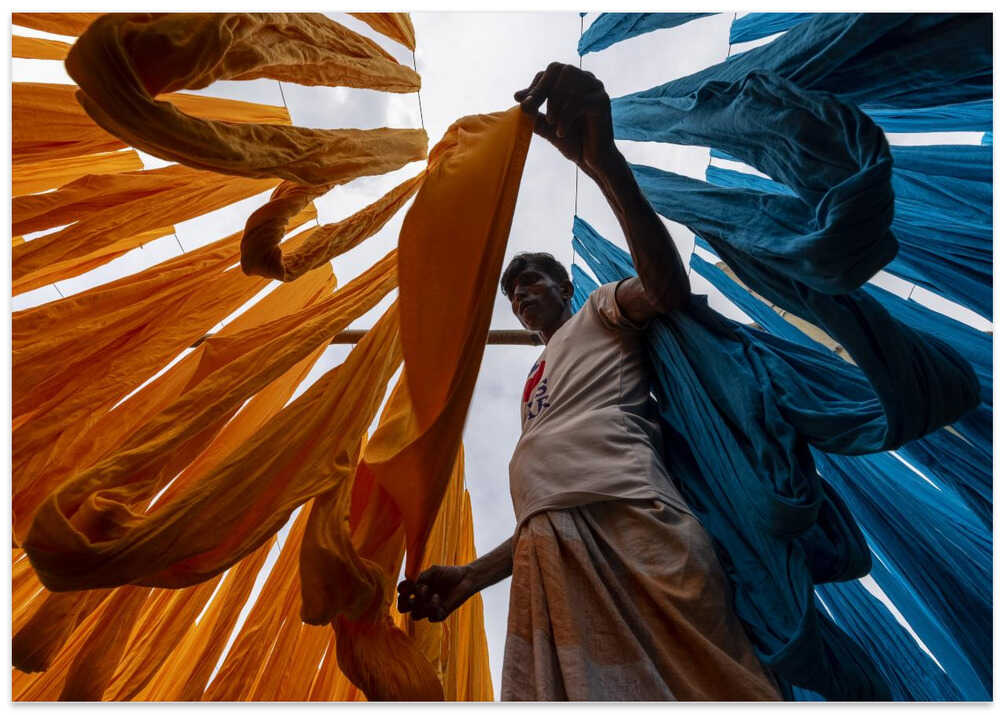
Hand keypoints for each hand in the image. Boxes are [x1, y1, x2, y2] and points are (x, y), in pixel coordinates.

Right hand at [396, 564, 475, 622]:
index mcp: (416, 589)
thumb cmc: (448, 573)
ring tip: (430, 593)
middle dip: (404, 603)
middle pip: (402, 609)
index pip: (401, 595)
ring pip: (414, 616)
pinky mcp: (440, 615)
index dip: (401, 592)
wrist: (466, 578)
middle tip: (412, 594)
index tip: (409, 584)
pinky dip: (432, 608)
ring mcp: (429, 609)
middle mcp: (420, 600)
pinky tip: (437, 598)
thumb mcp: (433, 572)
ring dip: (419, 605)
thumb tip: (404, 585)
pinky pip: (430, 618)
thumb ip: (419, 578)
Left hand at [514, 62, 617, 176]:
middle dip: (541, 90)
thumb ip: (535, 113)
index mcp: (574, 82)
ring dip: (554, 103)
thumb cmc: (574, 142)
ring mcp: (596, 88)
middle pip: (559, 69)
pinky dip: (565, 117)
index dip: (535, 86)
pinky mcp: (602, 101)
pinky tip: (561, 132)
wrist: (594, 161)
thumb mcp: (548, 126)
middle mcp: (586, 80)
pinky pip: (578, 100)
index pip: (550, 71)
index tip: (522, 104)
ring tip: (552, 124)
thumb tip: (518, 97)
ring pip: (568, 81)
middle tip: (530, 109)